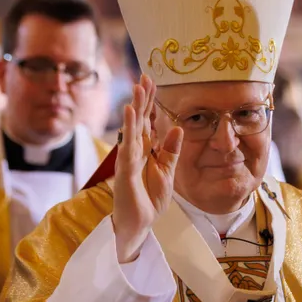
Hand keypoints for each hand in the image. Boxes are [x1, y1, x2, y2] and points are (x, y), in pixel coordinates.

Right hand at [112, 74, 183, 262]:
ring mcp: (128, 160)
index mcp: (146, 150)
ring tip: (137, 88)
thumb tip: (176, 127)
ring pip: (132, 129)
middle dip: (142, 98)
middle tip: (144, 76)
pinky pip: (128, 146)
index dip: (150, 102)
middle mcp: (135, 151)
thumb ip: (171, 151)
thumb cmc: (149, 200)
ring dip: (135, 108)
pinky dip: (129, 129)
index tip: (152, 81)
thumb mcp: (167, 172)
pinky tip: (130, 114)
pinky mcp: (125, 171)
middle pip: (139, 120)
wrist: (140, 225)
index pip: (147, 121)